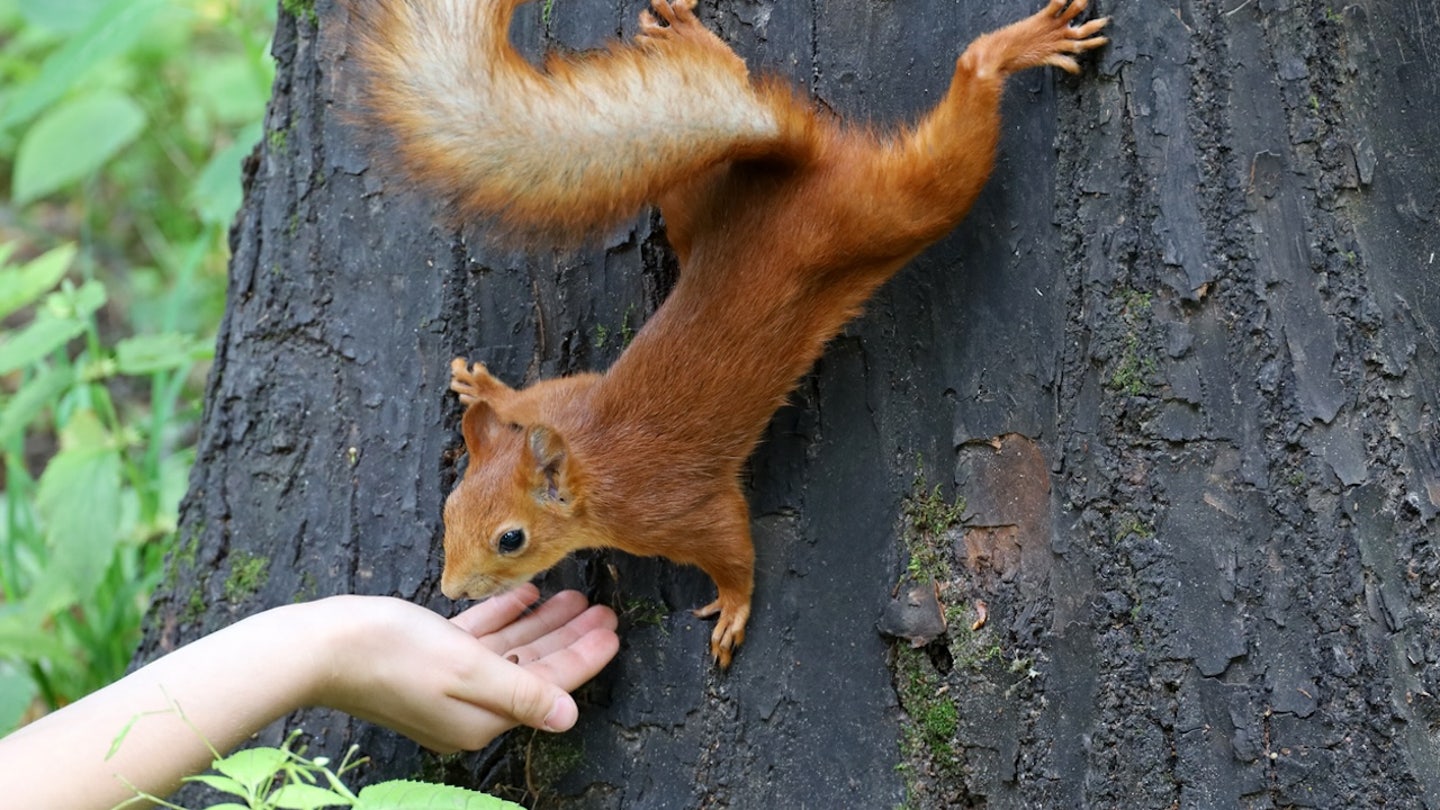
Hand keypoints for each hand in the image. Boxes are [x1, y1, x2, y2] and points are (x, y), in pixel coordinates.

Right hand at [312, 585, 618, 751]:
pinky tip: (525, 593)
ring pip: (509, 649)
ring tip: (574, 595)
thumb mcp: (465, 669)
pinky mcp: (429, 661)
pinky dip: (502, 616)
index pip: (548, 686)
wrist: (317, 647)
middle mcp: (468, 707)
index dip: (584, 657)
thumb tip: (568, 718)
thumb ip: (521, 692)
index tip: (614, 632)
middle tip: (604, 610)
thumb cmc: (389, 653)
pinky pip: (478, 639)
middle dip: (570, 638)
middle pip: (533, 668)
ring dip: (541, 622)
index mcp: (481, 718)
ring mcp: (447, 684)